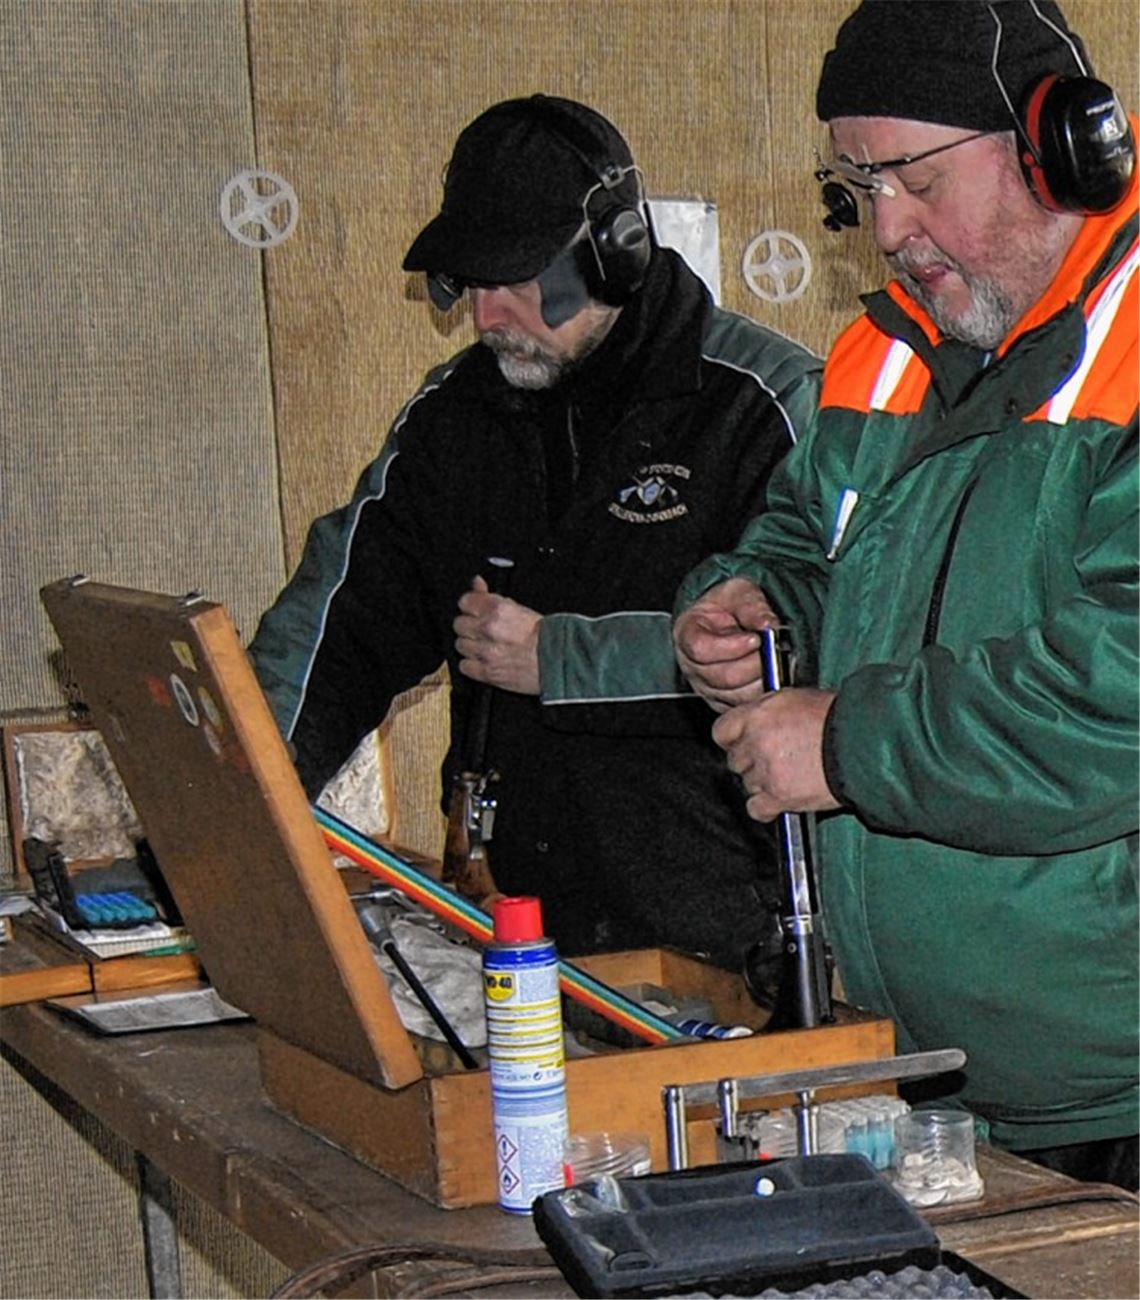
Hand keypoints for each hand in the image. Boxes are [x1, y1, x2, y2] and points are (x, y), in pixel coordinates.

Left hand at [454, 575, 541, 694]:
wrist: (560, 660)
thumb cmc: (546, 636)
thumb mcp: (519, 608)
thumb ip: (492, 597)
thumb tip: (477, 583)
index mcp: (498, 609)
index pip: (465, 602)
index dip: (470, 606)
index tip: (474, 610)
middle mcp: (489, 629)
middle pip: (459, 624)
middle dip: (469, 626)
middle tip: (482, 630)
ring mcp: (486, 652)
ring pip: (460, 645)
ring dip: (470, 645)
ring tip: (486, 646)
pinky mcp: (487, 672)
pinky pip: (464, 666)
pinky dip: (471, 664)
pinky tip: (483, 660)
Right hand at [674, 578, 780, 711]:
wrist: (731, 619)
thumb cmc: (729, 605)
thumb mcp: (740, 592)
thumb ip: (752, 605)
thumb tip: (768, 626)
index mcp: (687, 634)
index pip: (700, 649)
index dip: (731, 647)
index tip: (755, 638)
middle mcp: (691, 665)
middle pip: (721, 677)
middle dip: (754, 664)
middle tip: (773, 650)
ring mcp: (706, 687)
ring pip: (736, 695)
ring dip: (762, 679)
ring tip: (776, 660)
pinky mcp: (723, 701)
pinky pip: (745, 704)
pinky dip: (764, 692)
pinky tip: (774, 675)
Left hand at [713, 688, 839, 821]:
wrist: (863, 744)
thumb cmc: (840, 718)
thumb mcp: (797, 699)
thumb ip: (769, 711)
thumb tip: (758, 718)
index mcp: (758, 714)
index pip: (722, 731)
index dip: (732, 739)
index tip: (741, 743)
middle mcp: (756, 742)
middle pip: (734, 761)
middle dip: (750, 762)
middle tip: (773, 760)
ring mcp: (766, 771)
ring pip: (747, 784)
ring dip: (762, 783)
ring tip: (788, 776)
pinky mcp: (779, 797)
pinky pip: (756, 809)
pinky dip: (767, 808)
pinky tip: (782, 799)